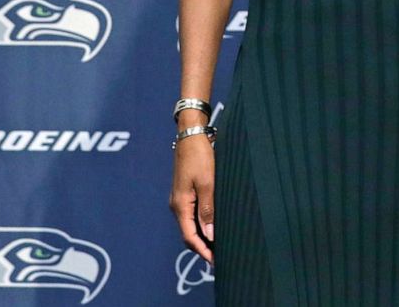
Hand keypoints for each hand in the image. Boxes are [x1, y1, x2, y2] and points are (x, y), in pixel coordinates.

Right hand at [169, 134, 214, 262]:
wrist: (191, 137)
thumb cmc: (200, 157)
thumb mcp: (207, 183)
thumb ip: (208, 209)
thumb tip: (209, 234)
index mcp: (180, 205)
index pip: (189, 236)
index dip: (202, 250)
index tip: (215, 261)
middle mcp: (178, 205)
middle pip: (188, 233)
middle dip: (202, 247)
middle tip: (220, 257)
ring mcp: (181, 199)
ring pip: (190, 224)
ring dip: (203, 236)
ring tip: (219, 245)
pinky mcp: (186, 192)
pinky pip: (193, 214)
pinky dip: (202, 224)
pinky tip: (214, 226)